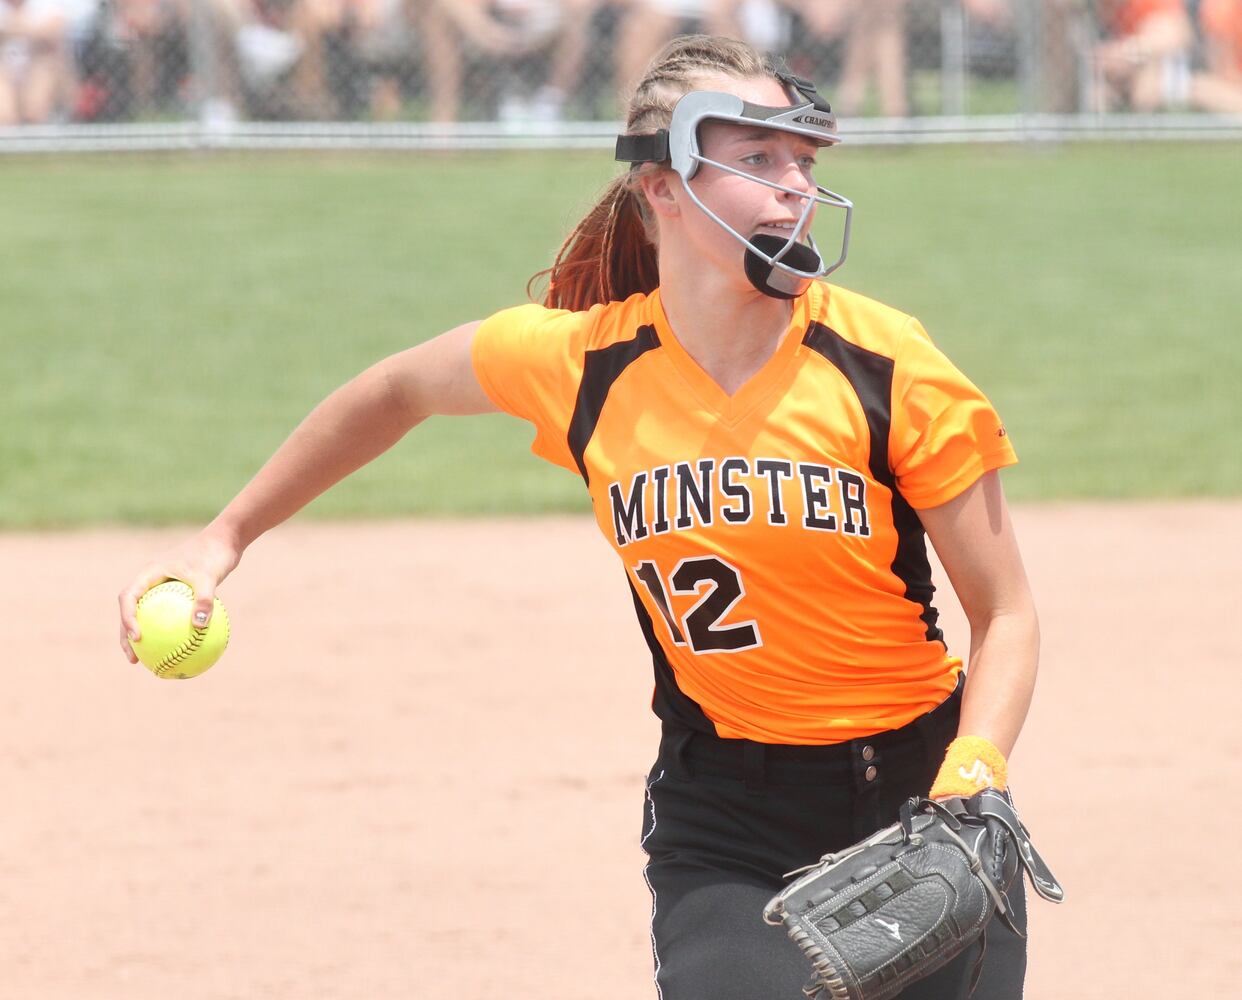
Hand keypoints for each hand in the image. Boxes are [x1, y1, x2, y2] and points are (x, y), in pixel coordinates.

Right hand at [117, 525, 242, 663]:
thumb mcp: (210, 576)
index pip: (128, 597)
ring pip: (148, 616)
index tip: (136, 637)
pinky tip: (182, 652)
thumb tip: (199, 627)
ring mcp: (162, 587)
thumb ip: (204, 599)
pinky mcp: (176, 593)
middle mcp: (151, 581)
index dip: (127, 618)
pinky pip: (169, 616)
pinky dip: (171, 632)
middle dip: (127, 636)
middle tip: (133, 658)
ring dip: (146, 637)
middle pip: (131, 611)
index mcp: (149, 573)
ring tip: (151, 662)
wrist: (226, 541)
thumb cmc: (215, 554)